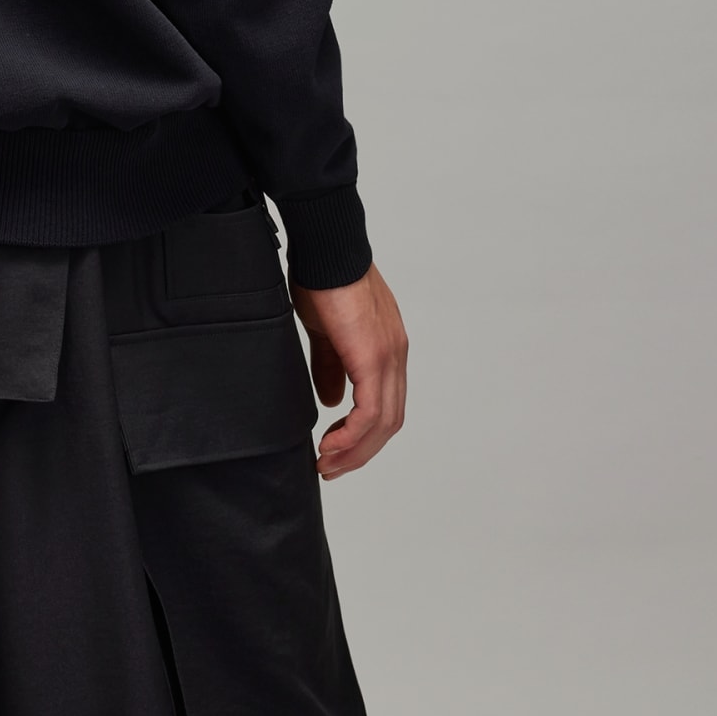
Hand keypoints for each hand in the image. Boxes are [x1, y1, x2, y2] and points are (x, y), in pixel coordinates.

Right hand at [289, 262, 406, 480]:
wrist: (326, 248)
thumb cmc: (321, 277)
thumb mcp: (325, 330)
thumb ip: (331, 365)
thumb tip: (331, 401)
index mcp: (386, 348)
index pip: (385, 404)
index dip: (363, 433)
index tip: (336, 448)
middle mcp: (395, 356)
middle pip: (388, 421)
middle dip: (360, 451)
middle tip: (331, 467)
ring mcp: (388, 357)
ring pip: (382, 423)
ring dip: (355, 450)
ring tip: (328, 464)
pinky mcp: (373, 358)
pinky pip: (369, 412)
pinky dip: (351, 435)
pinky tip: (329, 444)